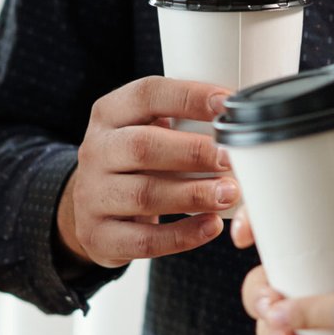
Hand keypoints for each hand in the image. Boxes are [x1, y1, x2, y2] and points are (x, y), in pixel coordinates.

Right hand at [56, 77, 235, 267]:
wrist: (94, 207)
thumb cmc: (135, 162)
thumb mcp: (145, 129)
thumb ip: (181, 120)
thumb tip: (241, 120)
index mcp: (109, 114)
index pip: (146, 95)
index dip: (190, 96)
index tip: (228, 104)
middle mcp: (95, 151)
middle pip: (142, 146)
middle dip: (193, 152)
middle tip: (230, 158)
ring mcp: (92, 196)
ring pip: (144, 195)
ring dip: (193, 194)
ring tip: (229, 194)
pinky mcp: (99, 236)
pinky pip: (144, 239)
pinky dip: (183, 235)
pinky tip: (211, 226)